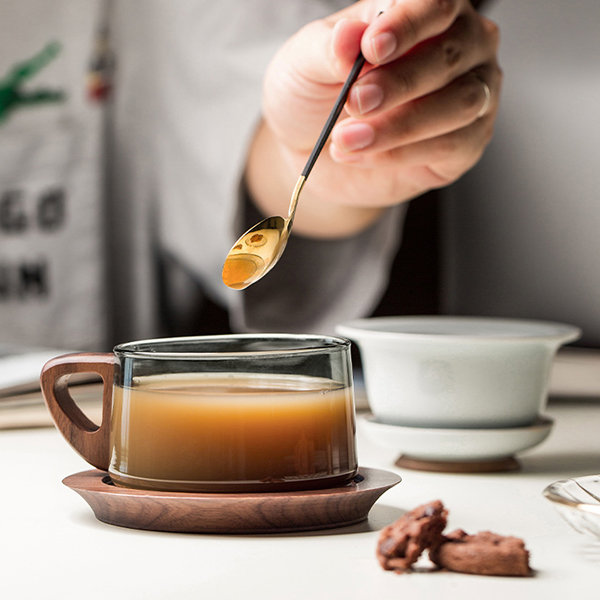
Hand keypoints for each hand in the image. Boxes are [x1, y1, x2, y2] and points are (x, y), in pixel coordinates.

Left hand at [246, 0, 500, 237]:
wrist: (311, 152)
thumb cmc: (314, 95)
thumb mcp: (305, 66)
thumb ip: (329, 49)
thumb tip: (350, 37)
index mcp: (421, 11)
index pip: (434, 4)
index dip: (406, 25)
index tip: (371, 48)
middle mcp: (458, 47)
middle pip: (450, 54)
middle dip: (400, 82)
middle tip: (355, 102)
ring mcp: (469, 94)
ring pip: (460, 103)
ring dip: (399, 126)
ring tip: (346, 139)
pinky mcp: (466, 143)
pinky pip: (451, 145)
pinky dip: (401, 154)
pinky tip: (363, 156)